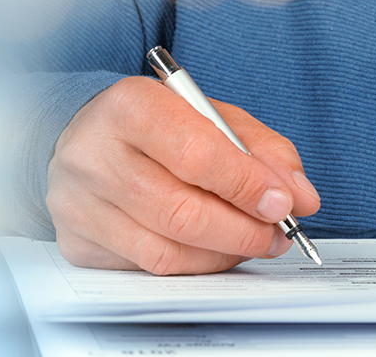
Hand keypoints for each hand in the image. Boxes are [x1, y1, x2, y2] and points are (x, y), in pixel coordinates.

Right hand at [47, 76, 319, 274]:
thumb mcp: (208, 114)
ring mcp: (78, 203)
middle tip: (275, 234)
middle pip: (182, 213)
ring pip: (166, 252)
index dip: (248, 186)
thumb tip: (299, 197)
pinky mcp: (77, 240)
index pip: (196, 155)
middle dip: (243, 231)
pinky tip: (207, 249)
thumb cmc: (152, 125)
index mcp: (129, 107)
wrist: (88, 138)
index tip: (284, 203)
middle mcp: (93, 155)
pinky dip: (190, 265)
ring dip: (222, 255)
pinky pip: (146, 268)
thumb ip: (259, 148)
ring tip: (248, 241)